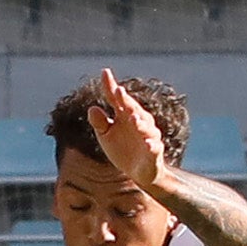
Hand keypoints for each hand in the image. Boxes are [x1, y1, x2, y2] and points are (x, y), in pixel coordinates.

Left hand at [86, 68, 164, 189]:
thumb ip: (99, 123)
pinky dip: (152, 145)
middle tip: (118, 91)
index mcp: (124, 115)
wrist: (139, 172)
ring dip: (140, 122)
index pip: (116, 98)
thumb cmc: (123, 149)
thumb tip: (91, 109)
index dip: (110, 86)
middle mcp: (138, 122)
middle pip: (132, 108)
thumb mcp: (106, 136)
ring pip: (146, 127)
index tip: (105, 72)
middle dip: (126, 100)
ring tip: (132, 117)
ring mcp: (148, 136)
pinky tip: (148, 143)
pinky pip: (154, 148)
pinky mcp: (154, 153)